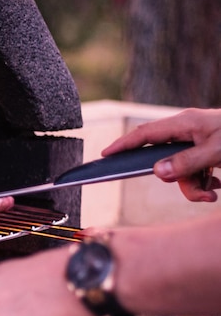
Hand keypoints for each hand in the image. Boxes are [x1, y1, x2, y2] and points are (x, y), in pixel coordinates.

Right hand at [102, 108, 220, 201]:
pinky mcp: (208, 153)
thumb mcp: (215, 151)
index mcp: (184, 123)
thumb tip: (157, 172)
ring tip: (213, 191)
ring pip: (180, 171)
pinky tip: (217, 184)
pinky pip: (195, 173)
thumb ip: (185, 162)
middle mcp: (188, 132)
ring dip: (194, 186)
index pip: (144, 134)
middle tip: (197, 190)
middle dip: (178, 180)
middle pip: (164, 160)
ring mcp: (198, 142)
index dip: (123, 145)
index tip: (106, 155)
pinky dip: (204, 183)